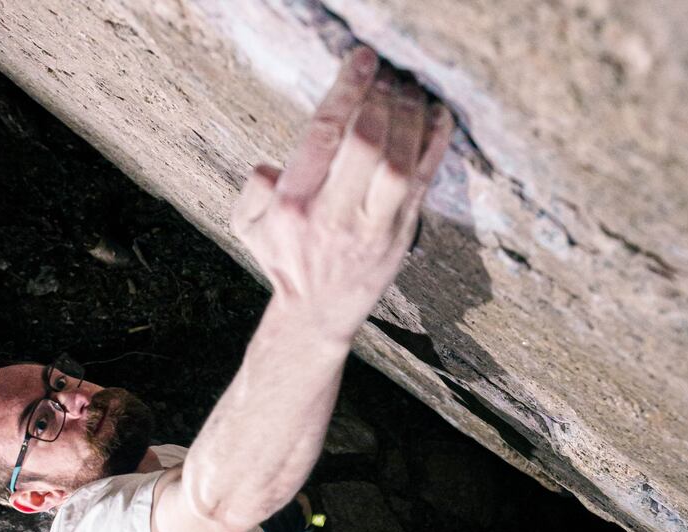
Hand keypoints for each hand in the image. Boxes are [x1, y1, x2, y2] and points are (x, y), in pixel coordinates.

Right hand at [232, 46, 453, 341]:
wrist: (316, 315)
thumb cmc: (283, 259)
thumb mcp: (249, 226)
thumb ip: (254, 188)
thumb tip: (271, 165)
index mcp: (294, 203)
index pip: (324, 135)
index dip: (348, 91)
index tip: (362, 60)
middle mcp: (334, 215)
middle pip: (367, 144)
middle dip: (382, 98)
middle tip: (389, 72)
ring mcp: (373, 228)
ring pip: (400, 163)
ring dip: (409, 117)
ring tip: (409, 87)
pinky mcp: (401, 236)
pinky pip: (426, 184)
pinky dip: (436, 145)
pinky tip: (439, 115)